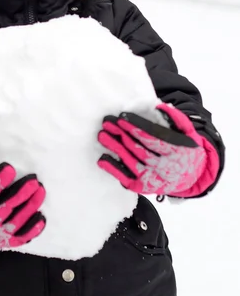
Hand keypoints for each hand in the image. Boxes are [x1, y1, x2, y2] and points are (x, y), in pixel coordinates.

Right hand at [0, 163, 45, 251]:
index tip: (9, 168)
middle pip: (5, 208)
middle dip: (21, 193)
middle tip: (33, 180)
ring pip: (16, 222)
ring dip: (30, 207)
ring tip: (41, 191)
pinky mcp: (6, 242)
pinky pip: (21, 237)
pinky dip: (33, 229)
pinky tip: (41, 216)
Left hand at [97, 103, 218, 196]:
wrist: (192, 177)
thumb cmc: (185, 149)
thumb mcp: (188, 133)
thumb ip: (177, 119)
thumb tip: (159, 106)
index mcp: (178, 152)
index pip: (154, 138)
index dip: (137, 128)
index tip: (122, 118)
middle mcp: (166, 168)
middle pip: (140, 150)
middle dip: (122, 135)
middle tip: (107, 123)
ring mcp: (155, 179)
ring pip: (132, 163)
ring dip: (115, 148)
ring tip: (102, 135)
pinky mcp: (145, 188)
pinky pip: (127, 179)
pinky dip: (114, 169)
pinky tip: (103, 159)